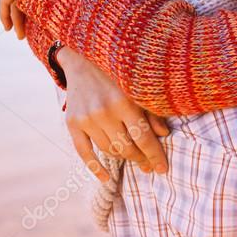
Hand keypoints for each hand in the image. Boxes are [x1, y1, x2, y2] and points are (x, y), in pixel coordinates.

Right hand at [60, 47, 169, 180]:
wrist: (83, 57)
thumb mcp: (138, 86)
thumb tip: (164, 135)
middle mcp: (104, 112)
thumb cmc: (117, 71)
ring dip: (123, 158)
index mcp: (124, 101)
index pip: (144, 138)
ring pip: (109, 150)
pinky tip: (106, 179)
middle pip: (126, 147)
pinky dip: (95, 168)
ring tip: (135, 159)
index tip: (163, 169)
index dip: (155, 156)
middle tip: (150, 167)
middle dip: (141, 159)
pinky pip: (84, 152)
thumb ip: (151, 110)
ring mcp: (87, 118)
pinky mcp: (72, 123)